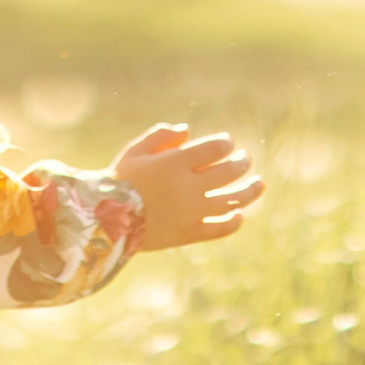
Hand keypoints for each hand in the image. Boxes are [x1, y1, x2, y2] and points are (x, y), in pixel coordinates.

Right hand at [111, 124, 263, 250]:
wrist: (104, 221)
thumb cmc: (118, 180)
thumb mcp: (134, 151)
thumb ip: (161, 136)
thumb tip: (187, 131)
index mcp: (175, 163)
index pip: (215, 148)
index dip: (225, 143)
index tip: (226, 143)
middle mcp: (188, 187)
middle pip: (229, 172)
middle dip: (242, 162)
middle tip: (245, 159)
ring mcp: (192, 212)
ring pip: (232, 200)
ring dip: (250, 191)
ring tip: (259, 184)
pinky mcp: (189, 233)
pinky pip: (220, 228)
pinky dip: (233, 221)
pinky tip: (239, 214)